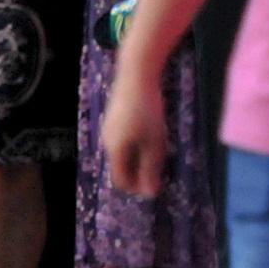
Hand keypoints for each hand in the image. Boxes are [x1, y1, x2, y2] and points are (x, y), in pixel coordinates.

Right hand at [102, 56, 166, 196]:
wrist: (135, 75)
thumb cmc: (147, 111)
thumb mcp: (154, 143)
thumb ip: (151, 169)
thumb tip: (150, 193)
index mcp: (115, 151)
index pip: (120, 181)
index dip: (137, 187)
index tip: (157, 184)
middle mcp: (107, 141)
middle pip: (121, 167)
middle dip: (139, 171)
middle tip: (161, 164)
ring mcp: (108, 128)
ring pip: (122, 152)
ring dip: (138, 156)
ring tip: (158, 146)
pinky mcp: (113, 116)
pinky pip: (122, 138)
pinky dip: (135, 143)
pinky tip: (150, 129)